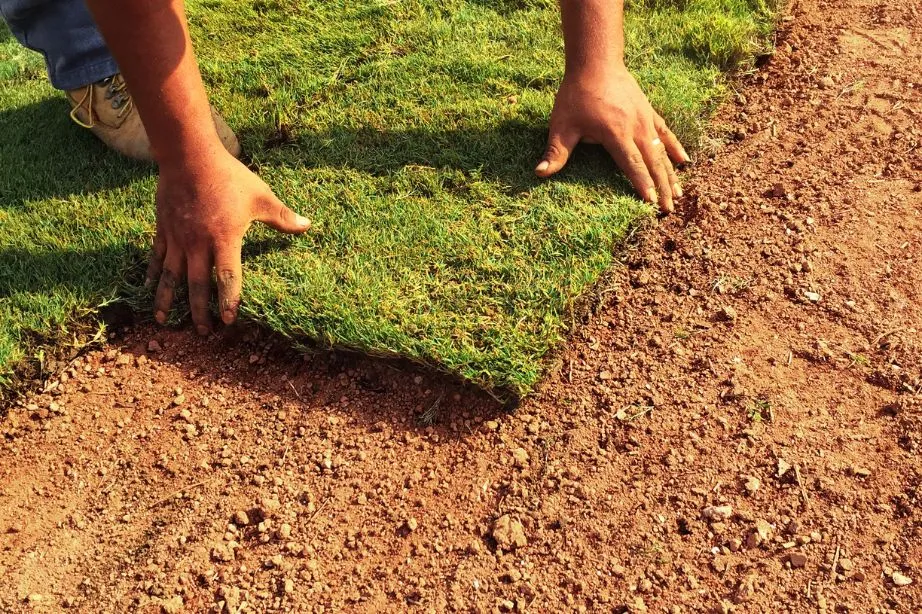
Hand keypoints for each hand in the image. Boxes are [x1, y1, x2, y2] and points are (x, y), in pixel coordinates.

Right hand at [145, 150, 309, 333]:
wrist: (189, 155)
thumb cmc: (228, 176)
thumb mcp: (260, 196)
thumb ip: (282, 217)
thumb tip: (308, 226)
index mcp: (224, 239)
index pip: (227, 278)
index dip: (229, 301)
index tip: (229, 321)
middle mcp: (197, 244)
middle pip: (198, 285)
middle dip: (200, 311)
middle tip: (203, 332)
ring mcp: (177, 238)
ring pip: (171, 276)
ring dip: (168, 300)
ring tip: (163, 321)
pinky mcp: (163, 229)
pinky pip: (156, 257)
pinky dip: (152, 275)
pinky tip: (148, 289)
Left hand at [535, 66, 689, 212]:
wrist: (595, 62)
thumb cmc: (577, 94)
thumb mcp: (563, 124)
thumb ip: (555, 151)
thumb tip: (540, 173)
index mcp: (616, 134)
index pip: (632, 164)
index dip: (641, 184)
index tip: (651, 202)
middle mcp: (636, 128)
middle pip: (653, 162)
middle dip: (661, 187)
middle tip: (668, 209)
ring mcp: (645, 120)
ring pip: (662, 151)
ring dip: (671, 173)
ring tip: (678, 194)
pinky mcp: (648, 112)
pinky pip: (666, 133)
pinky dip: (675, 147)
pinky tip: (684, 160)